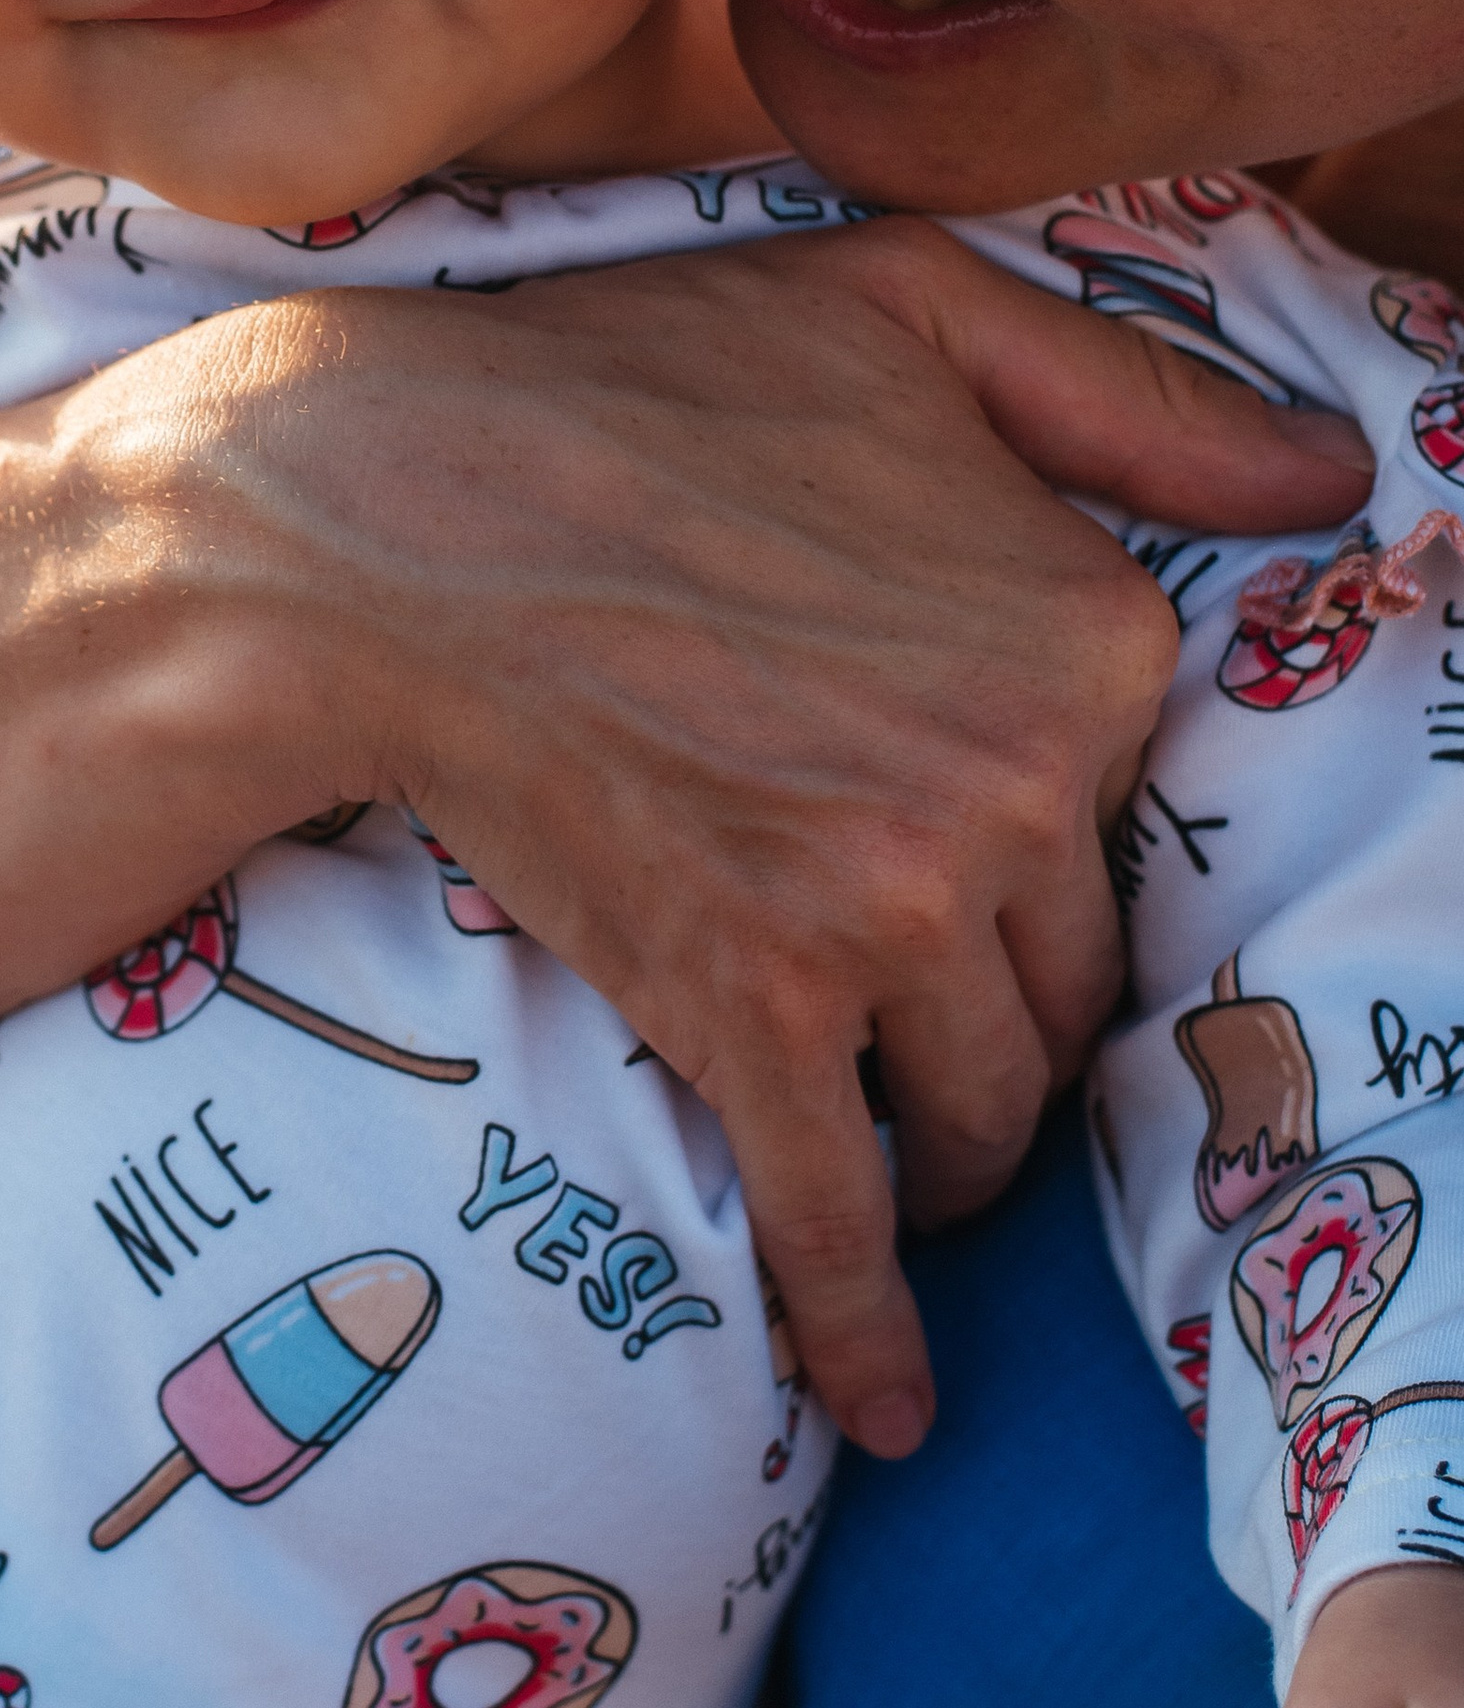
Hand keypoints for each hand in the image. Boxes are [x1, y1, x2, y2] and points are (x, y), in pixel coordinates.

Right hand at [0, 218, 1363, 1458]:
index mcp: (1086, 628)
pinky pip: (846, 1209)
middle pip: (1070, 977)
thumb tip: (1331, 483)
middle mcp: (1019, 781)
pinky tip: (884, 1402)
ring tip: (905, 1154)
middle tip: (929, 1013)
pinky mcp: (752, 1008)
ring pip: (986, 1106)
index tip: (988, 859)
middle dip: (1012, 1014)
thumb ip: (1135, 394)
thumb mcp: (901, 305)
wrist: (376, 514)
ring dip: (954, 1156)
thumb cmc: (629, 386)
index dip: (1050, 835)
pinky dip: (868, 1324)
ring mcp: (886, 908)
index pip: (1128, 805)